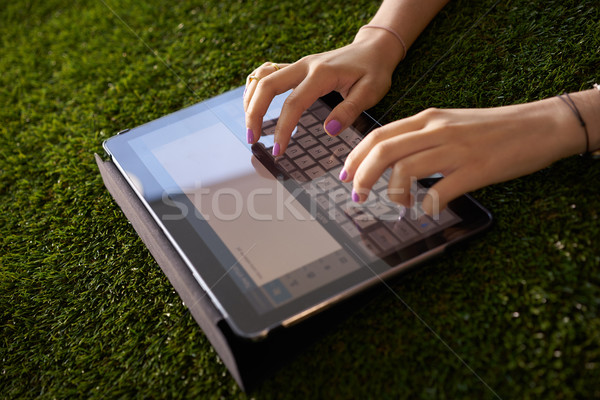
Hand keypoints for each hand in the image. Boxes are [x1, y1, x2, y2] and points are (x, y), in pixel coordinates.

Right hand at [244, 29, 403, 153]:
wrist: (373, 49)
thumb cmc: (374, 71)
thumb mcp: (370, 92)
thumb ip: (349, 110)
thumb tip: (329, 130)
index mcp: (321, 74)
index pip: (293, 104)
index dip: (282, 129)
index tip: (278, 150)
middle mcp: (304, 66)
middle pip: (267, 86)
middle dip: (254, 113)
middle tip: (252, 139)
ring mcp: (298, 64)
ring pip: (262, 77)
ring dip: (250, 100)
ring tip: (250, 125)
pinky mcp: (296, 67)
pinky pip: (267, 71)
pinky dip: (255, 87)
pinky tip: (253, 103)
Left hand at [341, 97, 584, 214]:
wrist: (539, 125)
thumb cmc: (492, 128)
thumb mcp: (450, 123)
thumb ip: (421, 136)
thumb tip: (390, 160)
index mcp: (428, 118)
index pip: (379, 135)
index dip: (355, 157)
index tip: (344, 175)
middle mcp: (437, 130)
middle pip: (384, 151)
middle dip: (362, 176)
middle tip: (356, 195)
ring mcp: (455, 149)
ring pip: (405, 169)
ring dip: (392, 193)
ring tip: (396, 206)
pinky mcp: (475, 169)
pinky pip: (440, 190)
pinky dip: (426, 206)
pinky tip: (425, 213)